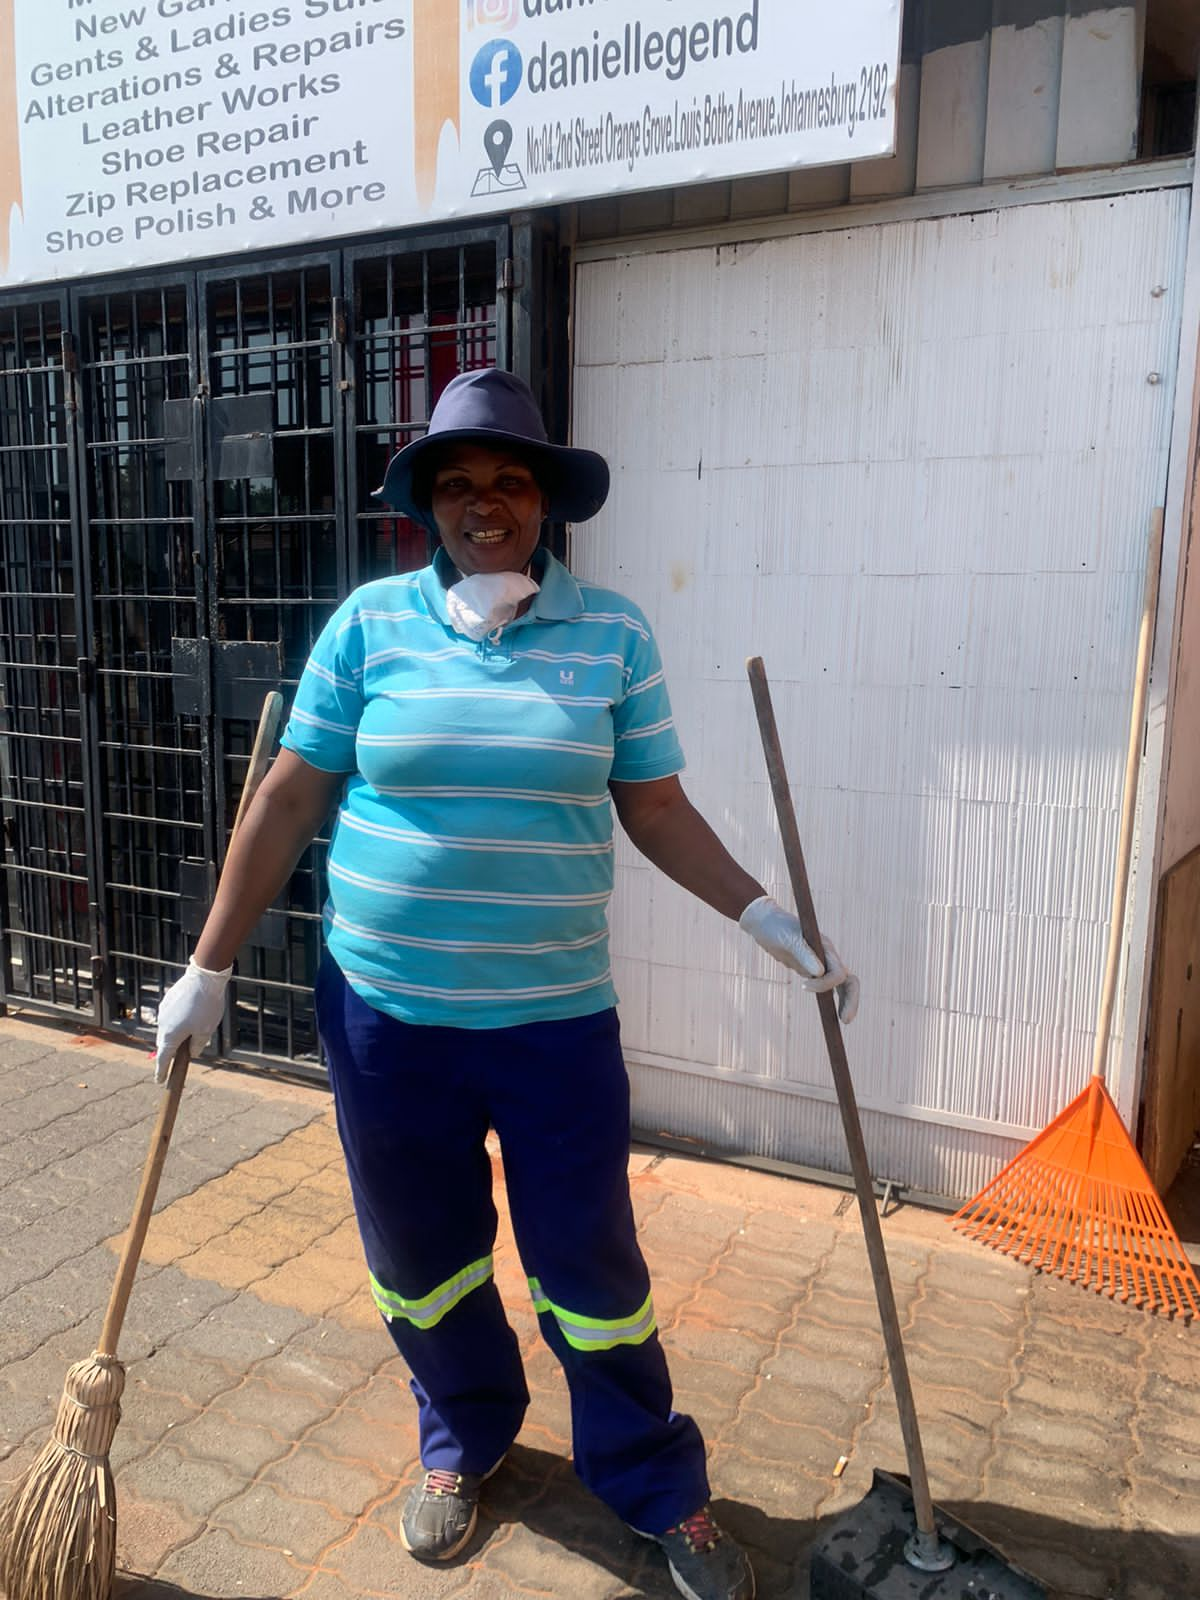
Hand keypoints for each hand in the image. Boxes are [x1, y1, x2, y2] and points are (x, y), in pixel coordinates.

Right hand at [154, 960, 232, 1083]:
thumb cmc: (206, 1006)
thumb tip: (192, 1053)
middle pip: (165, 1044)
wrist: (204, 977)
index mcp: (170, 1035)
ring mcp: (164, 1011)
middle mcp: (163, 1024)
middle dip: (170, 1053)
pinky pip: (171, 1016)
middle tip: (175, 1062)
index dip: (162, 1071)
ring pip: (168, 1029)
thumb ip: (197, 1045)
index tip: (160, 1081)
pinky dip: (178, 1022)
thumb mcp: (206, 1031)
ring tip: (189, 1037)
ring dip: (176, 1035)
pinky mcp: (168, 1000)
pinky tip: (190, 1017)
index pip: (164, 1059)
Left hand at [738, 896, 859, 1023]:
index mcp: (826, 947)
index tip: (804, 987)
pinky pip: (827, 986)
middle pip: (849, 980)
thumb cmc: (775, 927)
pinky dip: (831, 998)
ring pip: (841, 985)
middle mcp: (828, 956)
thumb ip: (803, 953)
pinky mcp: (812, 969)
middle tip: (846, 1020)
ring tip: (843, 1021)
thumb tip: (819, 972)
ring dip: (846, 1002)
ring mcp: (822, 963)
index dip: (825, 984)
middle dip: (850, 1000)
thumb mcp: (787, 938)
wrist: (764, 923)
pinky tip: (830, 1013)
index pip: (838, 972)